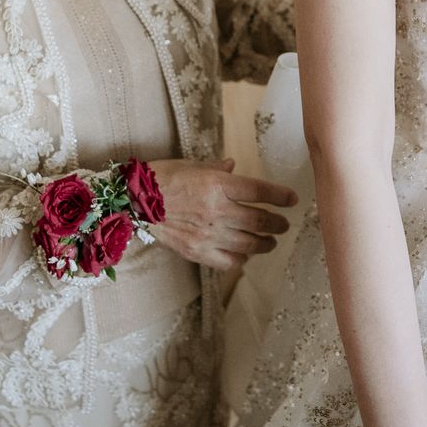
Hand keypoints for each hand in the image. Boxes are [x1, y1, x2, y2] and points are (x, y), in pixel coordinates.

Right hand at [149, 158, 297, 271]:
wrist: (133, 201)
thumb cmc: (161, 178)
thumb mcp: (191, 164)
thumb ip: (217, 168)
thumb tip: (233, 166)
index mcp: (217, 184)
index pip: (260, 192)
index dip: (281, 197)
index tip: (293, 200)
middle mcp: (217, 210)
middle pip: (260, 221)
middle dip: (277, 224)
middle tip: (284, 224)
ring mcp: (208, 234)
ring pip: (249, 244)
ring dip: (265, 244)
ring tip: (270, 242)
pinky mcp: (197, 252)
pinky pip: (229, 261)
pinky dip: (241, 259)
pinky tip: (244, 255)